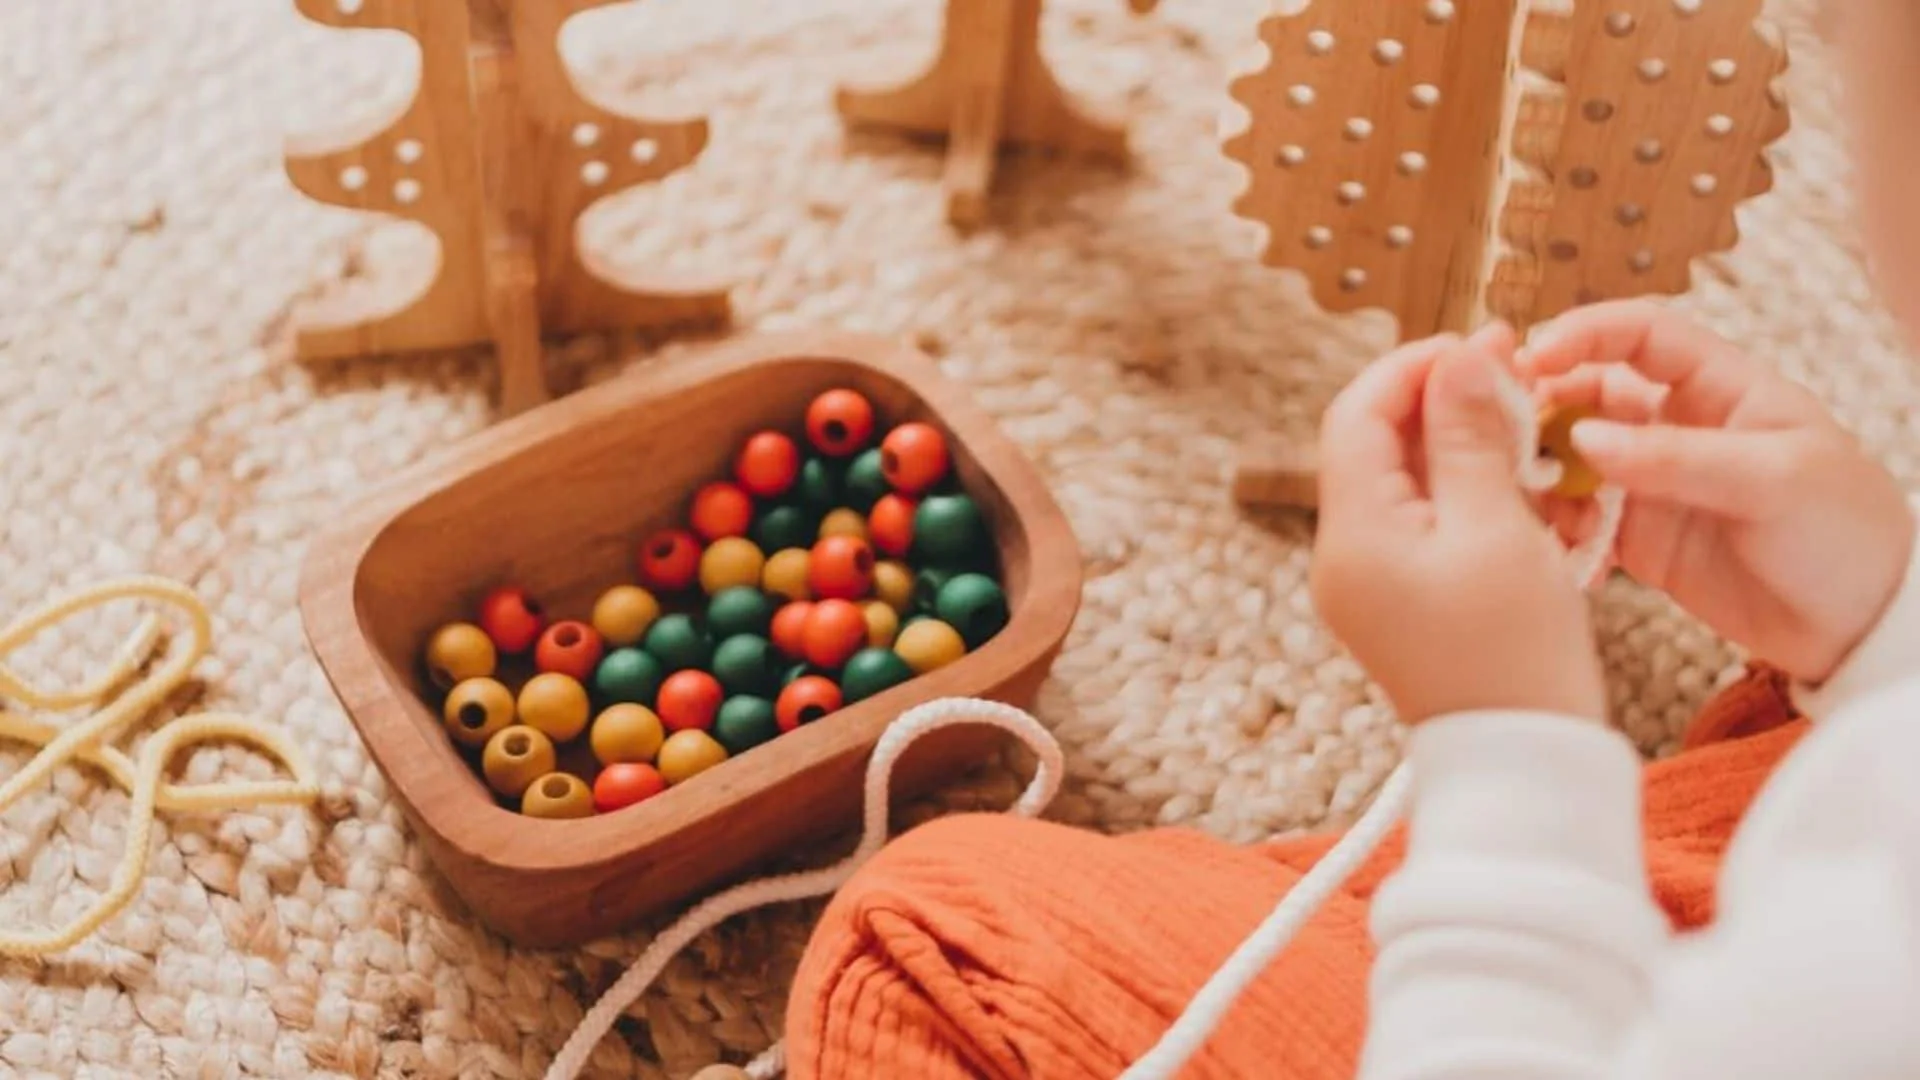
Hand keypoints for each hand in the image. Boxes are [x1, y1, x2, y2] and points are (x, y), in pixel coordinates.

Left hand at [1312, 327, 1607, 724]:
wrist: (1522, 764)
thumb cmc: (1517, 654)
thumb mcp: (1499, 529)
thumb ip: (1469, 437)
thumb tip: (1459, 356)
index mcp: (1352, 535)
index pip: (1356, 415)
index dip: (1415, 366)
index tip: (1483, 343)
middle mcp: (1343, 556)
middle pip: (1374, 443)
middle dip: (1439, 398)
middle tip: (1513, 368)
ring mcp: (1368, 582)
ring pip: (1402, 479)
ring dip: (1456, 439)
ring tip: (1526, 416)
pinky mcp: (1400, 601)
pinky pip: (1421, 520)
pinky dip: (1462, 486)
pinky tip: (1517, 473)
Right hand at [1520, 300, 1915, 683]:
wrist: (1861, 628)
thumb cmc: (1843, 533)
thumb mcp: (1772, 481)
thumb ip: (1676, 458)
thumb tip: (1584, 438)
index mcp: (1720, 388)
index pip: (1640, 334)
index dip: (1583, 334)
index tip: (1533, 356)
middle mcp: (1675, 427)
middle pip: (1586, 391)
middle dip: (1538, 402)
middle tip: (1495, 427)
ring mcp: (1651, 483)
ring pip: (1568, 456)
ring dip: (1534, 466)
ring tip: (1508, 489)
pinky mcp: (1635, 538)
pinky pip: (1573, 520)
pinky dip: (1549, 526)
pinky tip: (1540, 540)